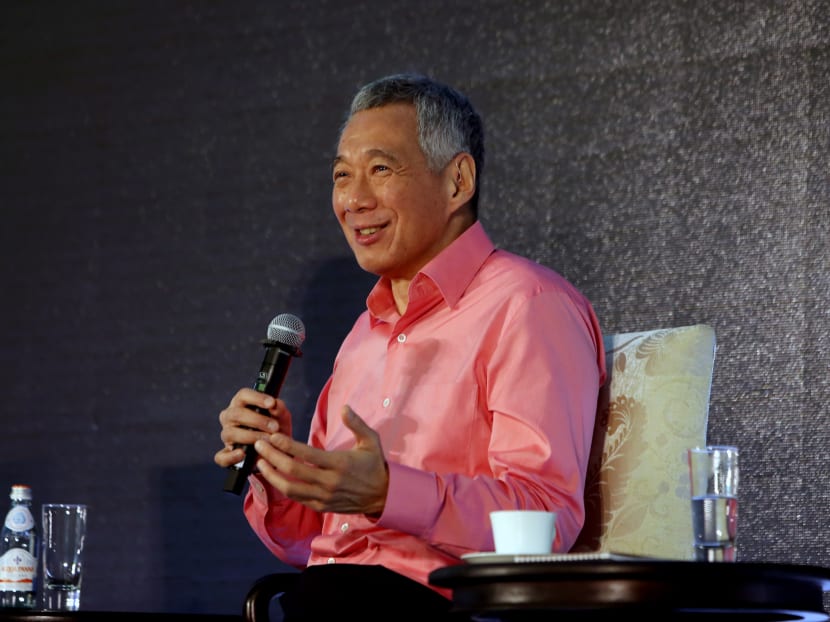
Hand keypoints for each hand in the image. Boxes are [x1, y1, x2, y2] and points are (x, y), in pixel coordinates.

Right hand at [214, 388, 292, 467]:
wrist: (276, 452)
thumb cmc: (276, 429)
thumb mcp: (282, 419)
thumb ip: (280, 410)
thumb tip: (275, 405)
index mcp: (241, 404)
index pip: (243, 395)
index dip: (257, 398)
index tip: (271, 403)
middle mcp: (230, 417)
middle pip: (237, 414)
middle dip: (258, 420)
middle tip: (275, 427)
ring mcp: (226, 435)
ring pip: (230, 433)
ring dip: (251, 436)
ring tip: (268, 440)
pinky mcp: (225, 454)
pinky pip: (221, 456)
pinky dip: (231, 456)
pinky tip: (243, 454)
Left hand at [253, 405, 388, 515]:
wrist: (383, 496)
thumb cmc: (374, 465)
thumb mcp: (371, 441)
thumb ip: (357, 423)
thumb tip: (345, 408)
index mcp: (339, 464)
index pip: (306, 454)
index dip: (286, 444)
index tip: (273, 435)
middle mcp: (329, 482)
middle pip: (292, 470)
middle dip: (272, 456)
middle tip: (259, 444)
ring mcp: (324, 497)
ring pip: (290, 488)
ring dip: (271, 474)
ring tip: (260, 462)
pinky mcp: (321, 507)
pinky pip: (297, 498)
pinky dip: (282, 487)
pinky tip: (273, 477)